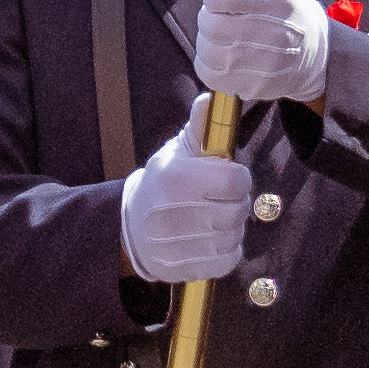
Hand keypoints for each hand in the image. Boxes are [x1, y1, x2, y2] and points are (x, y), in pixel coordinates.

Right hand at [115, 137, 257, 282]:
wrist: (130, 226)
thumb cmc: (163, 183)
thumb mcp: (177, 152)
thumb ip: (200, 127)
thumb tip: (212, 99)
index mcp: (173, 178)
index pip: (235, 181)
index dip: (238, 178)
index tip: (229, 177)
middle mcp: (172, 213)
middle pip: (237, 211)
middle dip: (237, 203)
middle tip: (223, 199)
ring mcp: (175, 245)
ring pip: (234, 236)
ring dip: (232, 227)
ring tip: (215, 218)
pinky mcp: (182, 269)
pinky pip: (227, 260)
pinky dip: (227, 249)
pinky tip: (212, 238)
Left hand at [182, 0, 331, 108]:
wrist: (313, 57)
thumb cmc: (288, 8)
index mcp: (282, 0)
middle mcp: (277, 34)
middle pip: (212, 23)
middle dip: (210, 16)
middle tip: (220, 14)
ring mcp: (266, 65)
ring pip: (209, 48)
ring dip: (208, 39)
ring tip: (222, 33)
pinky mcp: (254, 87)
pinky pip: (210, 73)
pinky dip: (208, 62)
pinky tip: (222, 54)